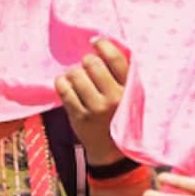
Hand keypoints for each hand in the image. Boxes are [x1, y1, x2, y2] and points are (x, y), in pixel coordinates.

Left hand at [54, 38, 128, 163]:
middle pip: (92, 64)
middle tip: (87, 67)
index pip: (116, 59)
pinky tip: (67, 85)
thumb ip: (123, 74)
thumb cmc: (121, 117)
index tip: (96, 42)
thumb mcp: (132, 97)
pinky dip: (62, 83)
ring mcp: (95, 109)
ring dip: (74, 73)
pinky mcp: (79, 117)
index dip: (103, 45)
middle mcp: (114, 99)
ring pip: (75, 75)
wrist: (113, 153)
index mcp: (130, 91)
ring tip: (78, 79)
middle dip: (87, 61)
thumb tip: (103, 43)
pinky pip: (63, 89)